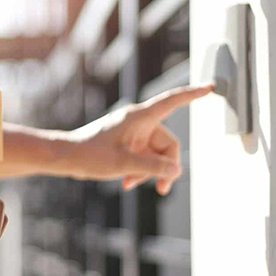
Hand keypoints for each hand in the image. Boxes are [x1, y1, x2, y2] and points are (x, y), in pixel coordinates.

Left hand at [61, 85, 212, 194]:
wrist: (65, 157)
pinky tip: (127, 183)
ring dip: (149, 171)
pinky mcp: (126, 142)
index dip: (192, 94)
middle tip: (160, 188)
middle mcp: (138, 122)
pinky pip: (143, 155)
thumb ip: (153, 167)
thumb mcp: (124, 164)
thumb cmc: (89, 155)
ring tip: (131, 184)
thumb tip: (176, 170)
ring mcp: (132, 132)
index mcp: (139, 117)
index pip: (172, 101)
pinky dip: (139, 169)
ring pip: (155, 153)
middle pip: (168, 142)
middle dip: (165, 166)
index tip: (210, 87)